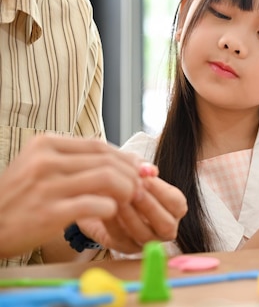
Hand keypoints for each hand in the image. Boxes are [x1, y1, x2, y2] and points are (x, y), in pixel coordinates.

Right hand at [0, 134, 143, 257]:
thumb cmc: (18, 199)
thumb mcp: (40, 168)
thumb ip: (77, 162)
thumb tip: (124, 161)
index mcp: (45, 144)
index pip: (99, 145)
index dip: (125, 157)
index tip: (139, 168)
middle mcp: (45, 161)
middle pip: (107, 160)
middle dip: (131, 174)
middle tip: (141, 186)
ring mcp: (47, 186)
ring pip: (107, 178)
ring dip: (127, 189)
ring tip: (129, 199)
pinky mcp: (50, 213)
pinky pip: (97, 205)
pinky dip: (111, 208)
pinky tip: (110, 213)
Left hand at [78, 175, 187, 253]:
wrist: (104, 199)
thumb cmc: (129, 182)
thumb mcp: (138, 171)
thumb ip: (145, 169)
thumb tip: (149, 170)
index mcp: (175, 209)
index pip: (176, 203)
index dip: (161, 191)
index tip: (144, 178)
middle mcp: (165, 229)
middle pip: (166, 224)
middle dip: (149, 206)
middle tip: (133, 190)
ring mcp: (146, 241)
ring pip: (144, 235)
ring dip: (130, 215)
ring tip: (118, 198)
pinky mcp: (125, 248)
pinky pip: (120, 238)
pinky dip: (113, 222)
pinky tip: (105, 206)